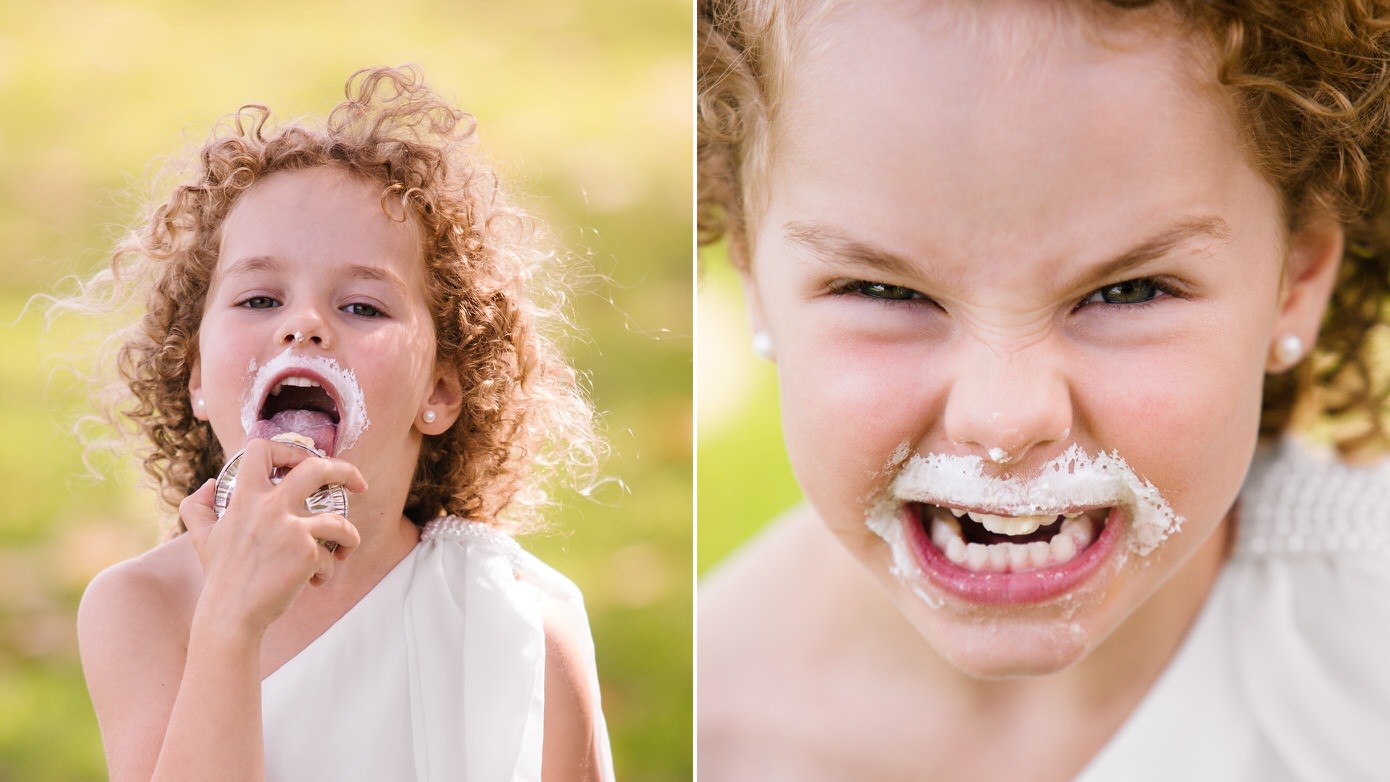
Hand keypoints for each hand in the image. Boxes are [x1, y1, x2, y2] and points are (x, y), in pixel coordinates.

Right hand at [180, 439, 366, 633]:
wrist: (231, 613)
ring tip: (342, 550)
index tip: (304, 462)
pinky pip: (332, 555)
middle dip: (346, 471)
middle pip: (317, 468)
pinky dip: (330, 568)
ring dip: (348, 536)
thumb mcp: (201, 536)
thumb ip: (197, 507)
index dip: (288, 449)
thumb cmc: (221, 575)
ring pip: (340, 520)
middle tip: (360, 483)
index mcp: (246, 497)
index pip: (262, 449)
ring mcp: (292, 528)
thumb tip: (208, 484)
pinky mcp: (308, 552)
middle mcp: (270, 506)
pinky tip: (318, 580)